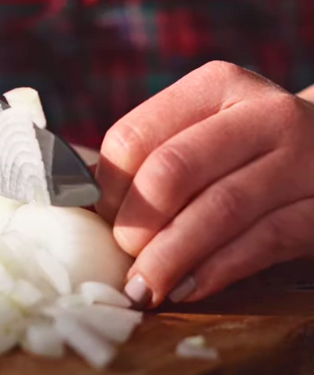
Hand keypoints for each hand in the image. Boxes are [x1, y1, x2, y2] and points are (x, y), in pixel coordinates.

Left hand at [95, 61, 313, 307]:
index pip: (134, 136)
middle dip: (137, 223)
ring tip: (143, 287)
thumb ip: (153, 154)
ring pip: (218, 209)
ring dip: (170, 257)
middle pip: (172, 170)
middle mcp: (261, 113)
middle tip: (124, 256)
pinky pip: (262, 242)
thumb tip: (82, 195)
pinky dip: (215, 270)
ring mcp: (300, 159)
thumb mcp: (205, 131)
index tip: (103, 218)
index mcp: (215, 87)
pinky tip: (186, 287)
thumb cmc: (246, 149)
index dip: (108, 187)